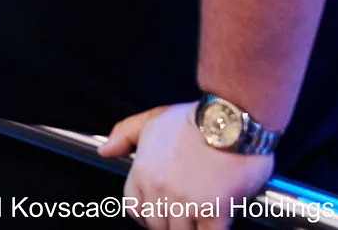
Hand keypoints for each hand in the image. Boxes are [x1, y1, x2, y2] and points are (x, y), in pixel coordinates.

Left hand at [99, 102, 273, 228]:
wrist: (231, 119)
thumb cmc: (196, 118)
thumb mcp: (153, 119)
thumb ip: (124, 133)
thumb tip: (106, 150)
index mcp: (143, 171)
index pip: (135, 208)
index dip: (148, 213)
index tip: (160, 212)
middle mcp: (160, 188)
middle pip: (158, 224)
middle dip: (172, 221)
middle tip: (188, 211)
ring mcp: (186, 202)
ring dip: (193, 226)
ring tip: (204, 212)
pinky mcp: (213, 210)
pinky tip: (219, 218)